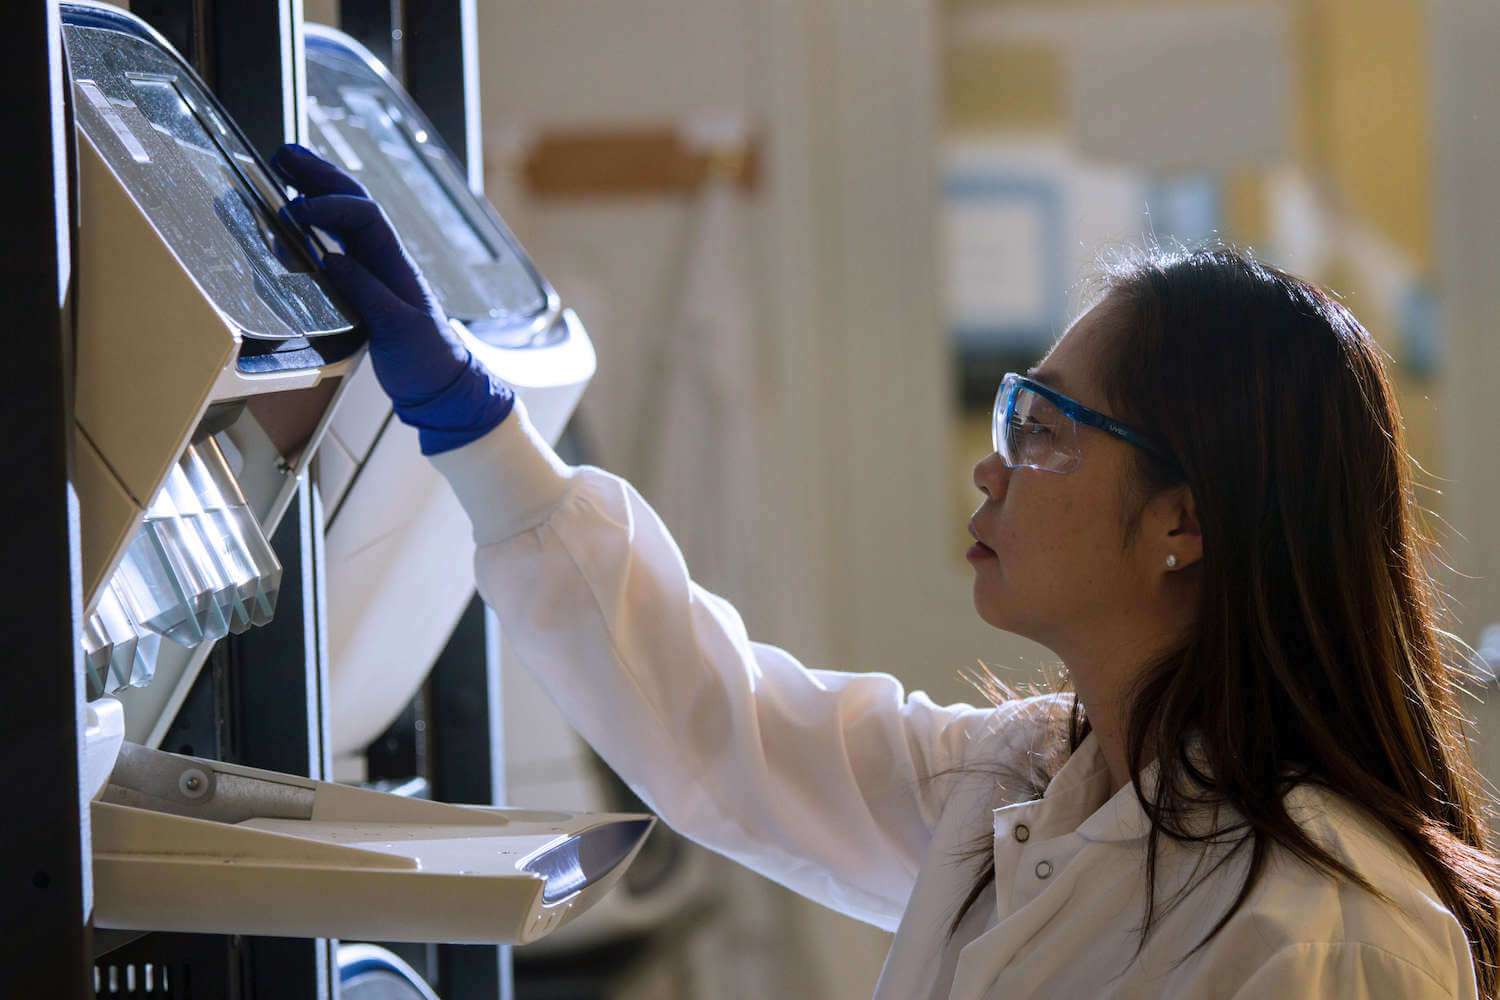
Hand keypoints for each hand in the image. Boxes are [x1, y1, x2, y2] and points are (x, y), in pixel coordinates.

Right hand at [270, 143, 512, 453]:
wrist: (441, 385)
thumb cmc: (428, 359)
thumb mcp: (399, 328)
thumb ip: (367, 292)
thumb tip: (331, 258)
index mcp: (397, 264)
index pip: (365, 217)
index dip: (331, 206)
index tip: (297, 210)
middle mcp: (386, 259)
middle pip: (354, 203)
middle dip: (320, 175)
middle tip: (284, 152)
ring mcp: (375, 270)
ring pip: (345, 217)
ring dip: (317, 189)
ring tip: (284, 166)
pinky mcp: (364, 286)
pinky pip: (339, 242)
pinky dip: (317, 223)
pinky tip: (296, 214)